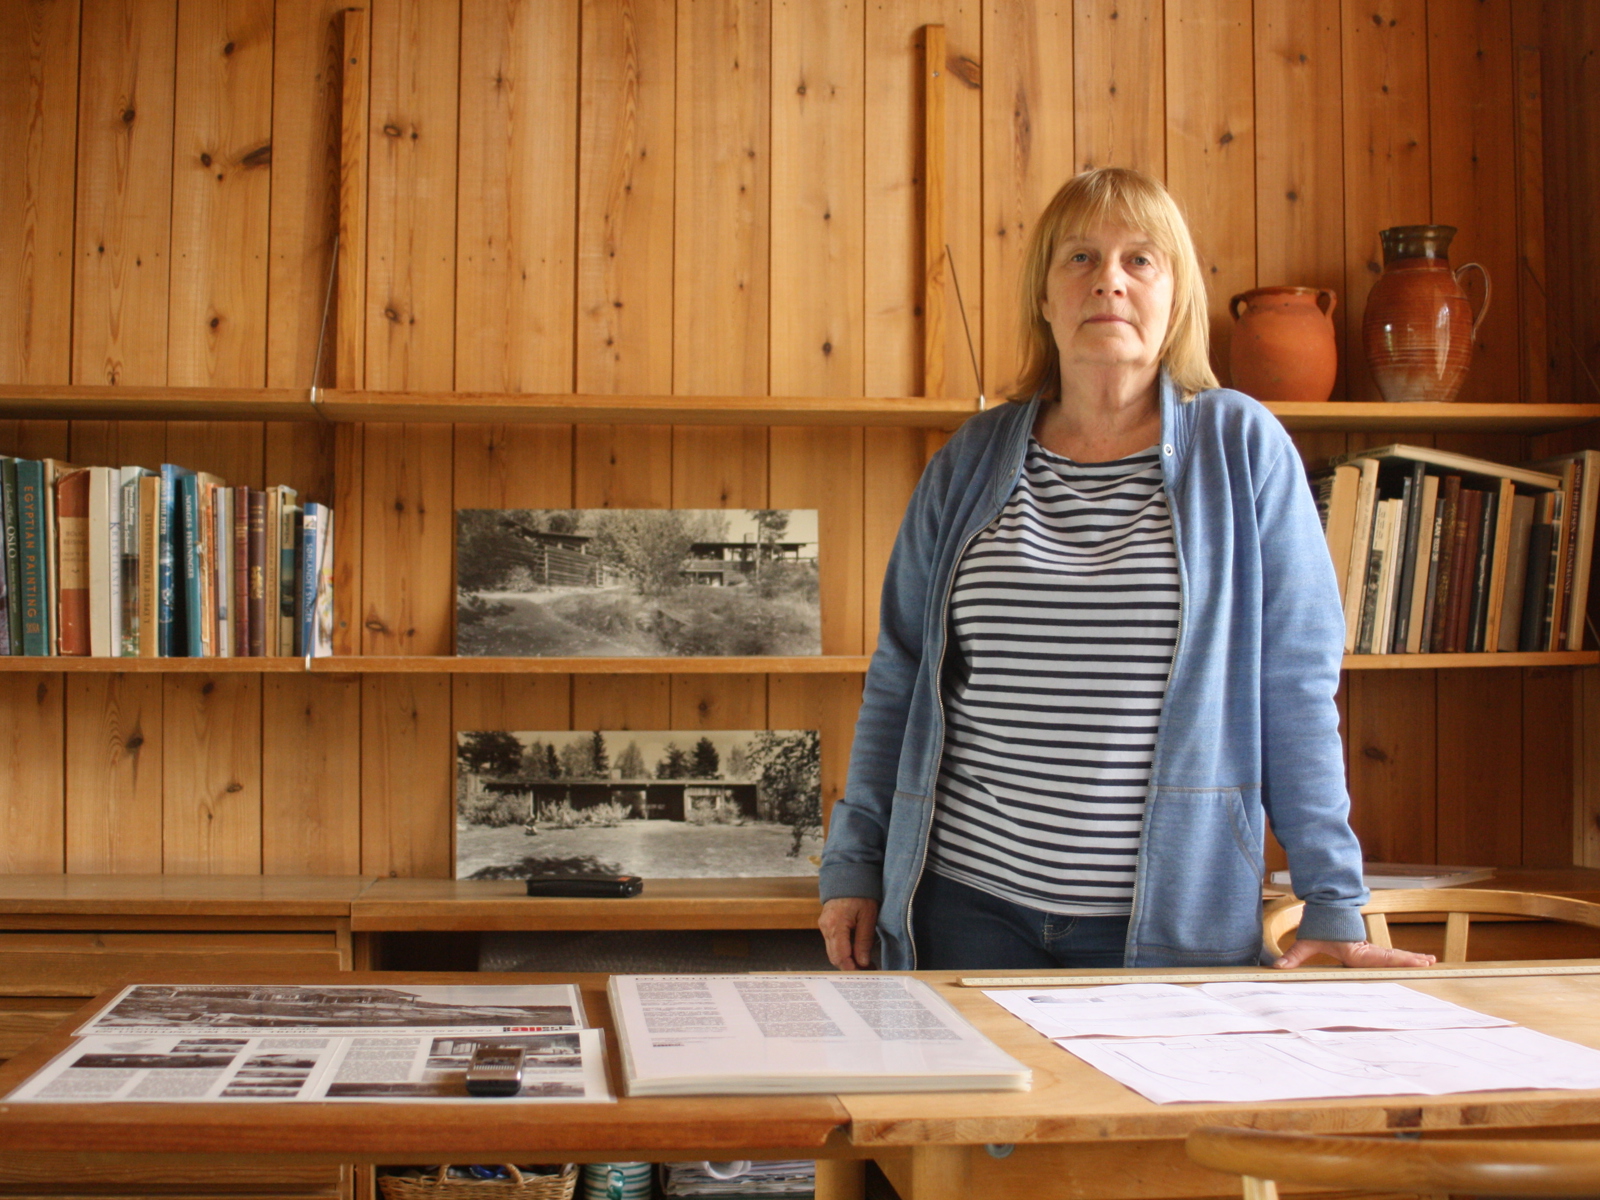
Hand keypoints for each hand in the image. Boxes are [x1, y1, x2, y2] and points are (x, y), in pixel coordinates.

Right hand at [819, 897, 879, 970]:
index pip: (841, 956)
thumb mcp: (868, 917)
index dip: (852, 968)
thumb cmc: (860, 893)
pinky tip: (856, 953)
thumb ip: (864, 941)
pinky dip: (843, 951)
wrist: (849, 876)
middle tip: (868, 971)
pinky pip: (833, 943)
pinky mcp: (826, 925)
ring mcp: (824, 926)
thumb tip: (862, 962)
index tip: (865, 974)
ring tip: (865, 963)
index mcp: (835, 925)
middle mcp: (826, 927)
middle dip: (850, 967)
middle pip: (834, 957)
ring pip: (833, 951)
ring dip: (847, 960)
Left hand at [1273, 938, 1436, 969]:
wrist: (1323, 908)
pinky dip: (1402, 958)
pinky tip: (1416, 961)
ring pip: (1392, 955)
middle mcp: (1365, 949)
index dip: (1396, 961)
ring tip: (1430, 962)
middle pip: (1391, 956)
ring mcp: (1368, 949)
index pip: (1378, 958)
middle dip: (1409, 960)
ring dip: (1409, 958)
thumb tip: (1278, 968)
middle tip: (1430, 963)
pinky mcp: (1368, 949)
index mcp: (1354, 950)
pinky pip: (1388, 955)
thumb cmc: (1317, 926)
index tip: (1412, 962)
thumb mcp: (1305, 941)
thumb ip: (1293, 955)